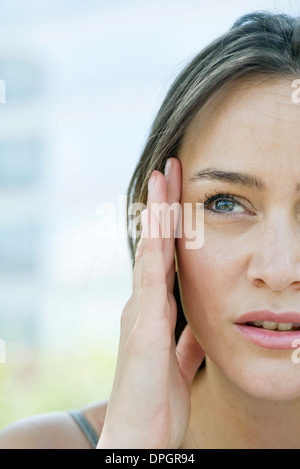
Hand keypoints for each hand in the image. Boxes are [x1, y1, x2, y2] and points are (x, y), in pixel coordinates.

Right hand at [97, 158, 204, 448]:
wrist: (139, 435)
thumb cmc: (157, 401)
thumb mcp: (180, 364)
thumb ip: (188, 341)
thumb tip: (200, 328)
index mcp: (156, 313)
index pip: (166, 260)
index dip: (171, 229)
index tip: (178, 198)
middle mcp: (145, 304)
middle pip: (157, 246)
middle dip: (162, 208)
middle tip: (168, 170)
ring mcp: (142, 310)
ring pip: (152, 250)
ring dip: (157, 214)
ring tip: (161, 178)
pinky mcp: (145, 322)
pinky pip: (152, 274)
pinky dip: (155, 244)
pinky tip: (159, 219)